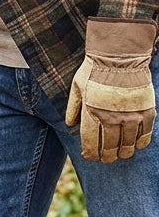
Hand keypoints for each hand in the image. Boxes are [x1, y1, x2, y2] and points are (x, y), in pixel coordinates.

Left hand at [64, 18, 155, 162]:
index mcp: (91, 113)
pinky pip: (145, 133)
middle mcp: (111, 117)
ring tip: (122, 155)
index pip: (90, 142)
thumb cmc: (95, 70)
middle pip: (110, 146)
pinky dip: (141, 141)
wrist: (119, 56)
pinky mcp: (146, 110)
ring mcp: (130, 115)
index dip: (91, 153)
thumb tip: (70, 126)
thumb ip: (73, 108)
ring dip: (124, 152)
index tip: (91, 157)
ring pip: (127, 143)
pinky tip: (137, 145)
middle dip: (108, 156)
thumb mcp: (76, 88)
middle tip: (107, 160)